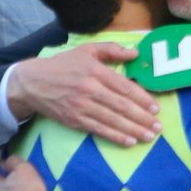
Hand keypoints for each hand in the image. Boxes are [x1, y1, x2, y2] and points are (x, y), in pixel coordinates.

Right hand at [7, 42, 160, 146]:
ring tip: (149, 136)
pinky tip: (129, 141)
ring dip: (133, 130)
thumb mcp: (86, 50)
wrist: (32, 82)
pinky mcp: (74, 119)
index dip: (142, 99)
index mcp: (95, 70)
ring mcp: (81, 106)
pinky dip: (115, 136)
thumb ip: (112, 50)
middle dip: (142, 118)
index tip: (156, 108)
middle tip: (158, 127)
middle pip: (122, 106)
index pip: (124, 87)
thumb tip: (136, 53)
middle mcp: (89, 89)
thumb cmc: (62, 65)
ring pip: (113, 120)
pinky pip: (99, 130)